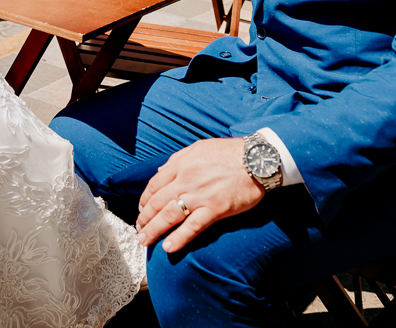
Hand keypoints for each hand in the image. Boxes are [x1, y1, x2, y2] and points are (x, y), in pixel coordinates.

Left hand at [136, 138, 264, 253]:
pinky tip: (168, 247)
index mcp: (180, 165)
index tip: (141, 210)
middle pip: (157, 202)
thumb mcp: (198, 148)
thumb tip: (161, 171)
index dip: (144, 200)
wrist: (256, 159)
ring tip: (145, 241)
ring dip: (154, 230)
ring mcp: (200, 196)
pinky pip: (193, 227)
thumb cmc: (229, 152)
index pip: (154, 185)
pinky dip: (179, 238)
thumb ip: (177, 159)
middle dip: (145, 218)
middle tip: (139, 229)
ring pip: (169, 215)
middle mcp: (186, 180)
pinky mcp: (215, 209)